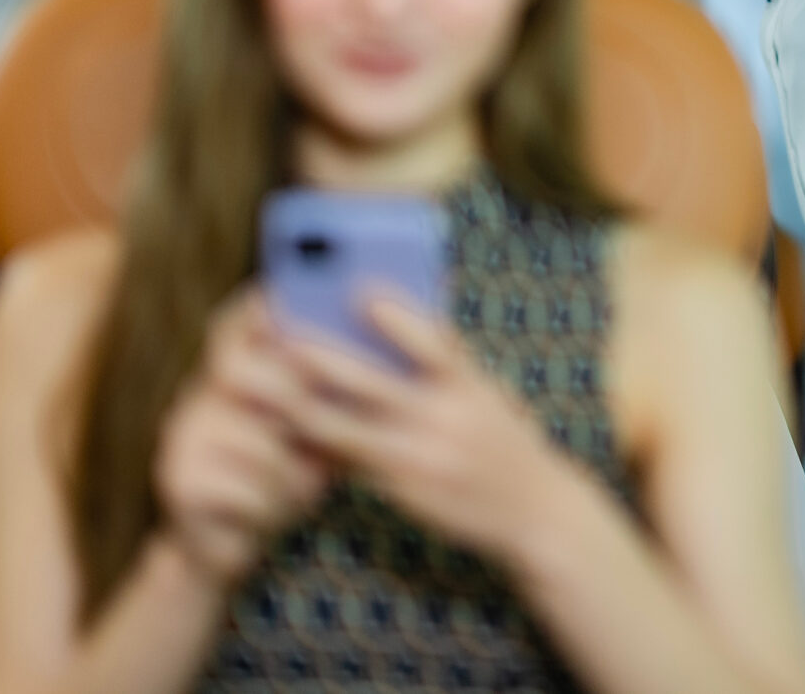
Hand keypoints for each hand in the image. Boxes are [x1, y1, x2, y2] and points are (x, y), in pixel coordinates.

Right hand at [153, 294, 330, 585]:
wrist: (226, 547)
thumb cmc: (282, 476)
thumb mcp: (309, 431)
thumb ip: (327, 393)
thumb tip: (383, 354)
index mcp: (228, 376)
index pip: (234, 324)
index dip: (257, 307)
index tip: (281, 298)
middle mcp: (196, 399)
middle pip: (237, 370)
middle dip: (290, 392)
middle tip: (316, 417)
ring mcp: (182, 439)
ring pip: (254, 439)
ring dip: (290, 470)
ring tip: (298, 484)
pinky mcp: (179, 482)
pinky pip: (244, 486)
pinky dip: (271, 503)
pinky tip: (269, 511)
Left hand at [279, 295, 576, 570]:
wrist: (537, 513)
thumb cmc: (507, 444)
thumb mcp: (490, 397)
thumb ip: (451, 367)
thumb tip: (406, 320)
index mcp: (472, 387)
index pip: (435, 343)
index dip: (397, 317)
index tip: (361, 292)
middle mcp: (447, 419)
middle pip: (374, 382)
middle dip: (324, 358)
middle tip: (284, 338)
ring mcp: (423, 457)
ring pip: (348, 427)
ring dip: (303, 405)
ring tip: (266, 388)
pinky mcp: (404, 490)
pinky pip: (351, 462)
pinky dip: (320, 444)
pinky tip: (289, 432)